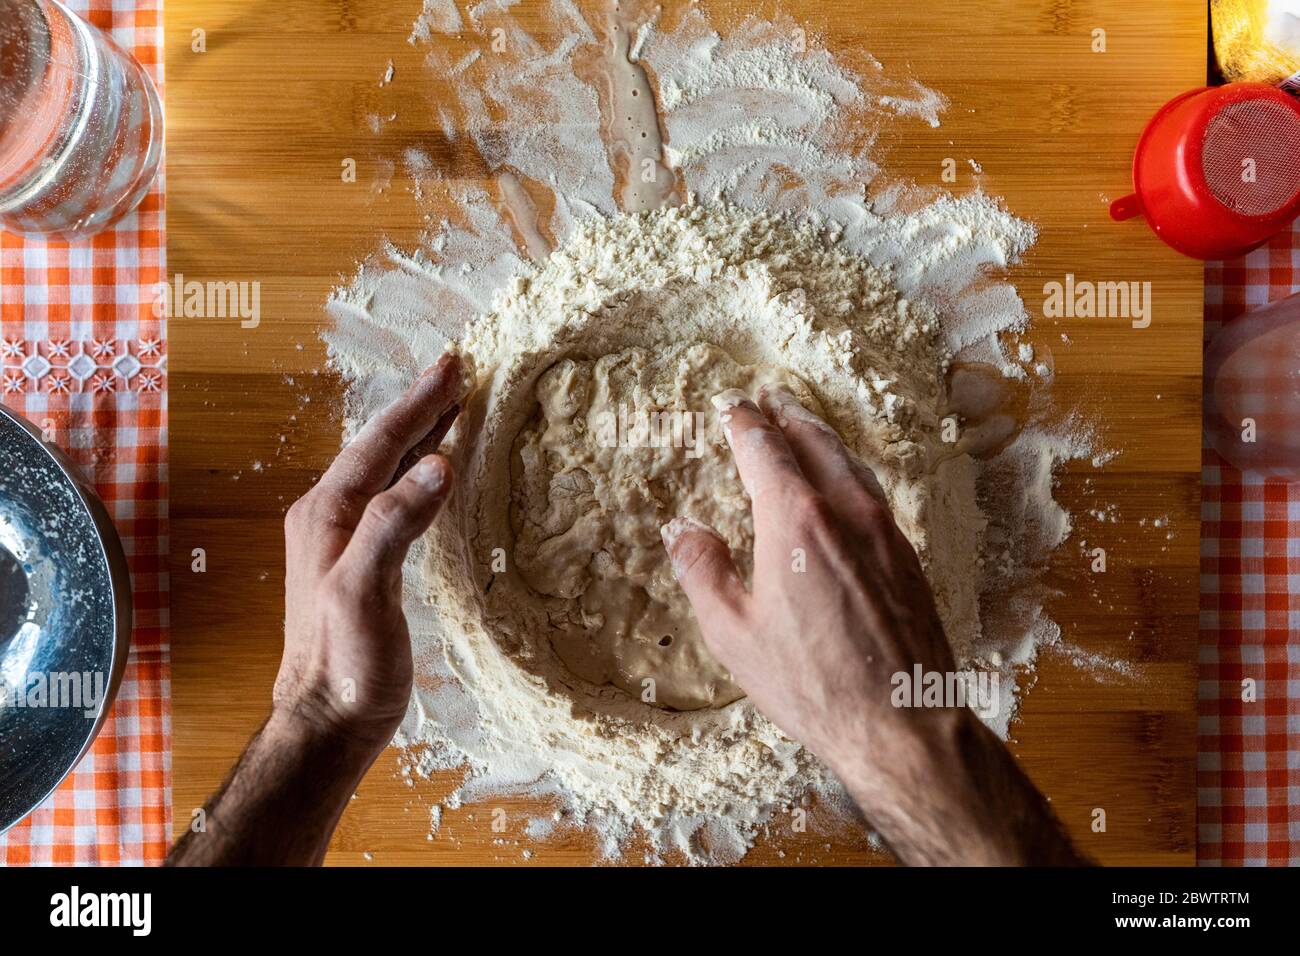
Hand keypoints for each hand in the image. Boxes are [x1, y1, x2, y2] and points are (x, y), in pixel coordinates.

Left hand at [274, 353, 463, 757]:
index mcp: (326, 513)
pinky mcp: (360, 561)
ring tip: (452, 407)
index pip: (379, 443)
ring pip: (384, 469)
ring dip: (419, 436)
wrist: (327, 721)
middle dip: (419, 408)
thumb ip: (395, 524)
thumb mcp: (364, 591)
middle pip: (379, 447)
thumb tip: (440, 464)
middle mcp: (328, 516)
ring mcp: (341, 538)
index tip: (453, 366)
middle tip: (458, 371)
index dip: (418, 404)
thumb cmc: (345, 663)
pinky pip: (391, 497)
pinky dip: (417, 472)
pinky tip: (434, 472)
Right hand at [661, 384, 954, 780]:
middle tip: (768, 395)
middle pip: (814, 441)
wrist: (904, 722)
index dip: (743, 423)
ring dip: (821, 435)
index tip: (730, 406)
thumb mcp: (734, 633)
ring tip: (803, 425)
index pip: (764, 450)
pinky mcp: (907, 555)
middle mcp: (845, 512)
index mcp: (796, 521)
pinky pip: (872, 491)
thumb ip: (703, 572)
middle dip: (786, 413)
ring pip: (849, 462)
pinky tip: (844, 483)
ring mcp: (884, 531)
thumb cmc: (814, 684)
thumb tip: (682, 530)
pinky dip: (848, 469)